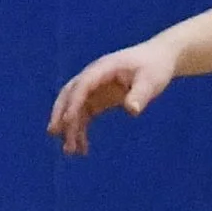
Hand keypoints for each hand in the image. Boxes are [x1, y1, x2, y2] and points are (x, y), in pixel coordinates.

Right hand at [48, 38, 180, 154]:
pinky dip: (81, 130)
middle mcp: (93, 78)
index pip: (82, 85)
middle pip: (69, 94)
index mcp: (102, 69)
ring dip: (70, 127)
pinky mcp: (99, 98)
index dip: (74, 102)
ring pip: (74, 108)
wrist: (158, 60)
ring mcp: (94, 89)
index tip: (68, 121)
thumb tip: (132, 111)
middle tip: (54, 133)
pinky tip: (83, 148)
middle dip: (60, 113)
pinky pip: (84, 115)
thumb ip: (140, 95)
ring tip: (70, 150)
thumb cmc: (154, 68)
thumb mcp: (150, 80)